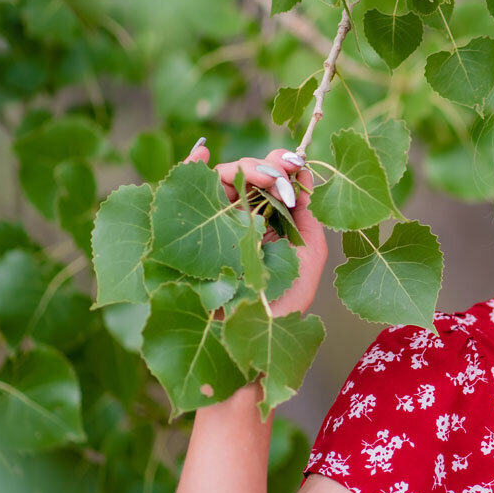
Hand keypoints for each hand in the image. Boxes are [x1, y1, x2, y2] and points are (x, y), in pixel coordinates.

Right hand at [182, 138, 327, 318]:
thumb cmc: (282, 305)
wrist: (248, 340)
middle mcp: (242, 217)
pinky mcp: (188, 230)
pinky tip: (202, 153)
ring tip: (263, 177)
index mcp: (270, 220)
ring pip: (223, 178)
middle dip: (269, 166)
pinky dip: (190, 167)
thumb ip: (309, 217)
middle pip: (249, 174)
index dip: (286, 166)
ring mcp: (215, 222)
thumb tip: (306, 173)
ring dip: (245, 168)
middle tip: (283, 174)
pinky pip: (184, 194)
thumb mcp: (308, 257)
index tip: (298, 164)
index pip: (275, 181)